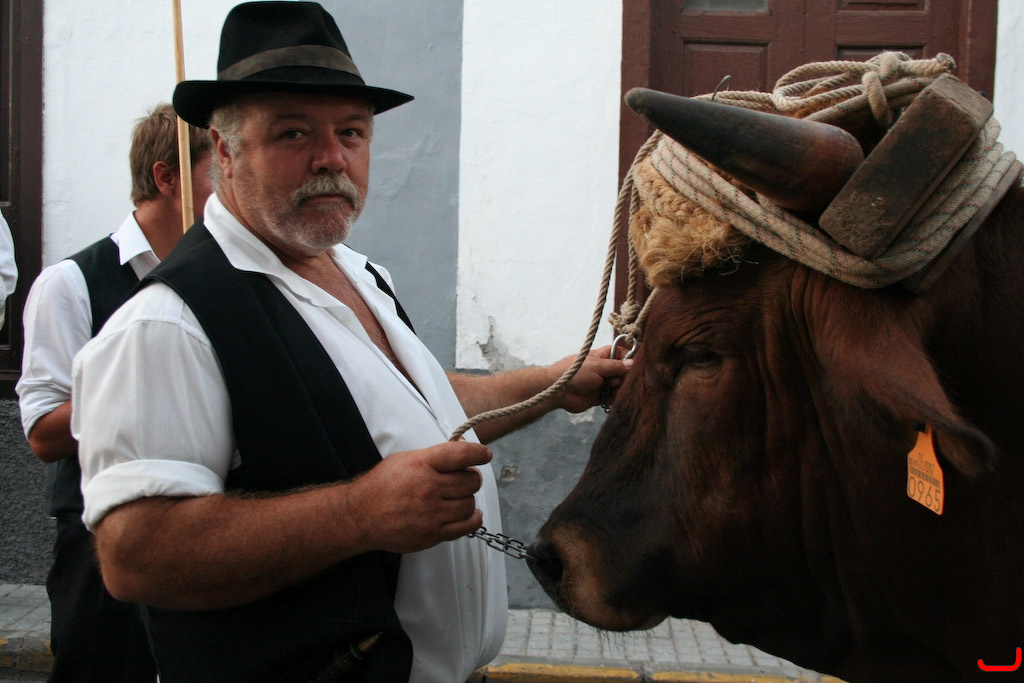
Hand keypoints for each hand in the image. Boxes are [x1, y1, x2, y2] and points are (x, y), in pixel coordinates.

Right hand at [352, 440, 491, 552]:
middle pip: (471, 481)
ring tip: (456, 497)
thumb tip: (463, 448)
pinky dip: (473, 518)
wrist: (360, 516)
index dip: (478, 453)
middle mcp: (429, 487)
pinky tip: (468, 513)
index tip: (484, 455)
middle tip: (463, 479)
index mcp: (421, 464)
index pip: (461, 455)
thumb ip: (434, 456)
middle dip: (471, 478)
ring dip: (467, 499)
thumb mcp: (404, 460)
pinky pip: (467, 526)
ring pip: (470, 503)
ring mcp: (432, 513)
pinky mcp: (433, 534)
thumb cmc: (382, 486)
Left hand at [550, 345, 632, 412]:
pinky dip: (615, 399)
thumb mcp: (597, 366)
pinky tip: (611, 398)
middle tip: (616, 381)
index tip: (633, 366)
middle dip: (624, 377)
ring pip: (620, 385)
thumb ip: (616, 366)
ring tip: (612, 390)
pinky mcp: (600, 396)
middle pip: (624, 371)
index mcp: (602, 356)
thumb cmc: (574, 373)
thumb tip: (633, 363)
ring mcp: (602, 383)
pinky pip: (614, 397)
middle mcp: (604, 369)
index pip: (621, 353)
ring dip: (620, 389)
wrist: (559, 391)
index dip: (628, 359)